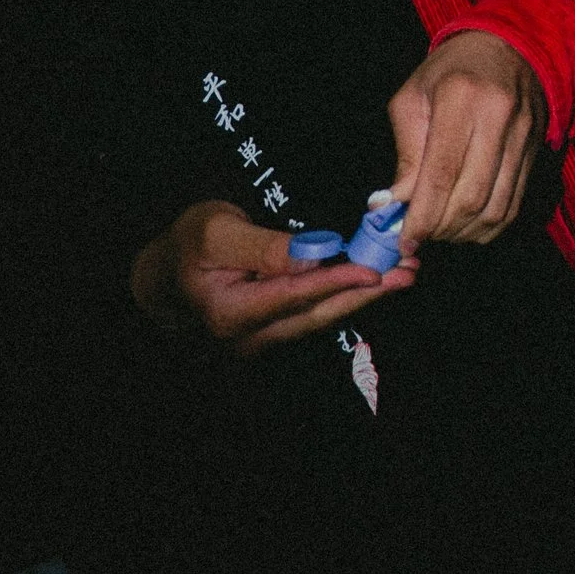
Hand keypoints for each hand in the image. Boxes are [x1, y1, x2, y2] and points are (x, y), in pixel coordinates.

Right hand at [131, 198, 413, 353]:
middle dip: (365, 294)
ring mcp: (260, 341)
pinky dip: (346, 296)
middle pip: (316, 315)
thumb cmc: (190, 245)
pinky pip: (315, 315)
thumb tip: (312, 254)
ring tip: (404, 273)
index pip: (295, 297)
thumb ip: (264, 247)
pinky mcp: (273, 332)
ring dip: (364, 297)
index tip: (373, 269)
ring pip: (320, 319)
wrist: (167, 274)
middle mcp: (248, 338)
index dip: (337, 282)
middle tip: (407, 272)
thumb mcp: (217, 233)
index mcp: (231, 314)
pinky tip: (376, 281)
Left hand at [386, 30, 546, 251]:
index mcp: (460, 96)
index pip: (441, 173)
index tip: (405, 238)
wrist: (508, 45)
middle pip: (470, 196)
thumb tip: (392, 205)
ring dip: (464, 232)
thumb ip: (405, 153)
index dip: (421, 216)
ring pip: (495, 207)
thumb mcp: (414, 97)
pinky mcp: (536, 149)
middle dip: (441, 228)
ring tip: (442, 231)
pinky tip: (468, 225)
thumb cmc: (450, 71)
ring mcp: (523, 134)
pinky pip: (514, 204)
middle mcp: (498, 116)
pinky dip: (489, 227)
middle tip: (421, 235)